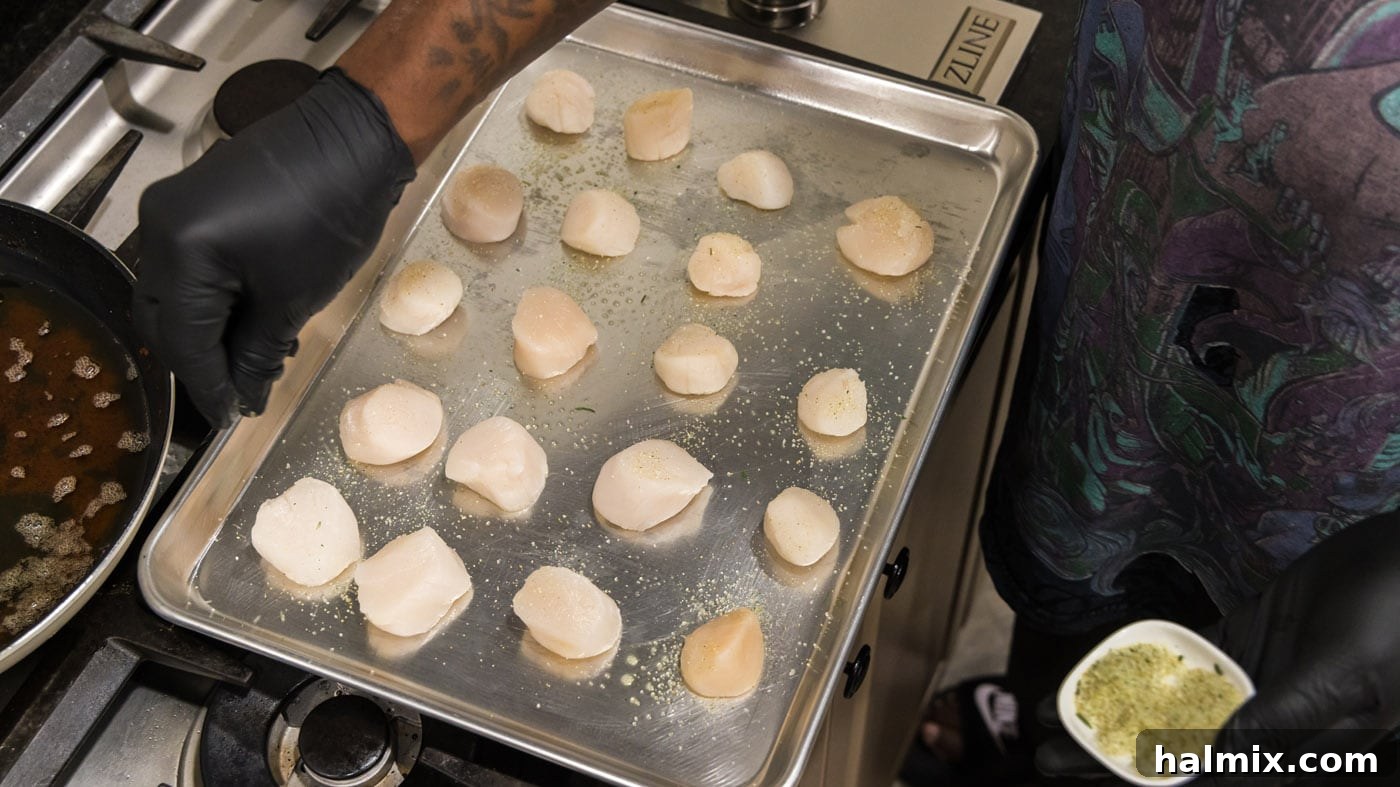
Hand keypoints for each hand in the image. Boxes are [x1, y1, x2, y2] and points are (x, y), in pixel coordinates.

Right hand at [134, 68, 414, 425]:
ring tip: (250, 363)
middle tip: (236, 394)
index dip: (207, 386)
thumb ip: (257, 352)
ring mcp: (172, 210)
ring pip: (173, 295)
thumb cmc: (332, 210)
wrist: (353, 140)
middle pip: (164, 319)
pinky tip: (246, 324)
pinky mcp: (193, 203)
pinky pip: (187, 266)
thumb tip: (243, 393)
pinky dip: (211, 300)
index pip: (183, 341)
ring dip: (206, 332)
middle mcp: (160, 227)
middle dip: (199, 361)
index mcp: (181, 250)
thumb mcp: (294, 298)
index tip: (229, 417)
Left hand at [1035, 512, 1399, 782]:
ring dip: (1116, 706)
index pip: (1202, 770)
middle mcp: (1268, 717)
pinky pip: (1190, 652)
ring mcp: (1258, 674)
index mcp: (1292, 744)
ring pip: (1172, 700)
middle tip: (1041, 748)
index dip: (1137, 773)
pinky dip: (1146, 657)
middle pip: (1173, 742)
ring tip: (1056, 708)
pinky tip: (1103, 661)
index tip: (1076, 769)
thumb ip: (1281, 717)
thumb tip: (1213, 759)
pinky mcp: (1253, 633)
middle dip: (1107, 750)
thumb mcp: (1346, 672)